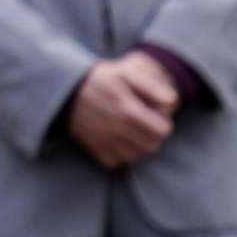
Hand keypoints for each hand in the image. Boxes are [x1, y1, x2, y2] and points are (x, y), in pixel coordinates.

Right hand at [66, 55, 175, 169]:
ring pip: (137, 156)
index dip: (162, 121)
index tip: (152, 113)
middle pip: (152, 145)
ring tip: (130, 130)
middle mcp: (116, 129)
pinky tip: (116, 139)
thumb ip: (152, 87)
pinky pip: (118, 162)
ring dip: (138, 145)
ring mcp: (105, 142)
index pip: (163, 130)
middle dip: (152, 134)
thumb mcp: (125, 73)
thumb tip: (172, 102)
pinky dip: (121, 154)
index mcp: (127, 110)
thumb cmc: (99, 79)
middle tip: (141, 121)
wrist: (64, 90)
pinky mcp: (95, 151)